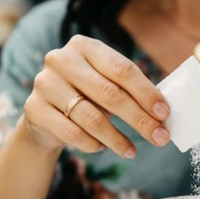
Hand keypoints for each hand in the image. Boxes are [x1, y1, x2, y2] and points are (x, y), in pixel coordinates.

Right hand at [20, 35, 170, 158]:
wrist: (44, 114)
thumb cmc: (84, 96)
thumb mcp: (105, 85)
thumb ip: (129, 91)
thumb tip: (162, 114)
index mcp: (85, 46)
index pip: (122, 69)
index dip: (146, 93)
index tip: (165, 113)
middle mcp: (61, 59)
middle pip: (110, 94)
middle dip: (139, 119)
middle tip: (160, 138)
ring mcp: (45, 83)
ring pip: (91, 117)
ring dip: (117, 139)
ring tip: (132, 151)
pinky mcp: (34, 108)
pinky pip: (72, 132)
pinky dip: (92, 144)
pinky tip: (103, 149)